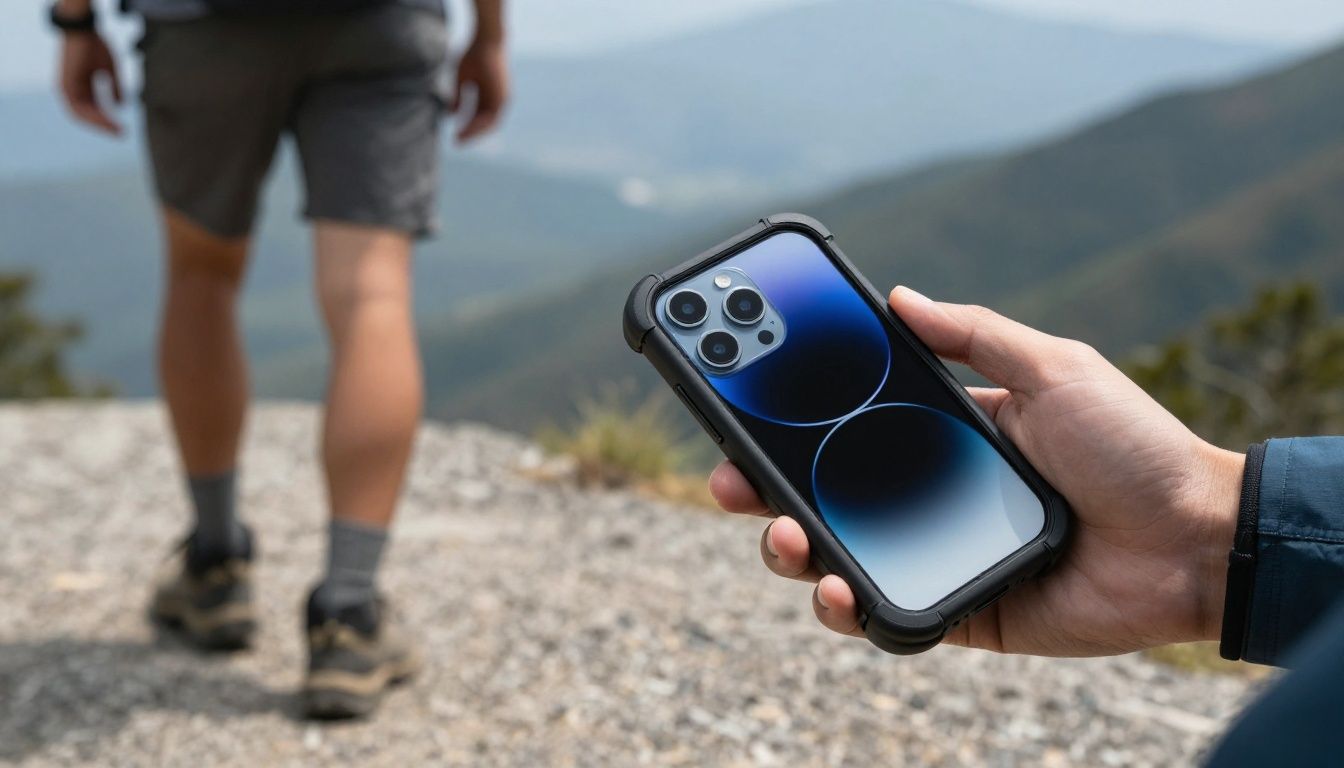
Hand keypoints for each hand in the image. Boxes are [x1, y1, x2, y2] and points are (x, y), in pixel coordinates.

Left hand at [58, 31, 121, 134]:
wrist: (82, 30)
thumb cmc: (95, 45)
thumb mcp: (109, 70)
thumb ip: (114, 87)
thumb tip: (121, 105)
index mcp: (80, 86)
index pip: (93, 109)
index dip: (107, 119)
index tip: (123, 128)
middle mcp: (70, 90)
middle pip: (87, 115)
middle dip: (104, 126)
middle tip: (121, 135)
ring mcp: (66, 89)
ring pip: (82, 115)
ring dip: (100, 124)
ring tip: (117, 131)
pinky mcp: (65, 87)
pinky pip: (79, 108)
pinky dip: (94, 116)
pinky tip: (108, 120)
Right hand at [452, 37, 508, 143]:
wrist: (487, 42)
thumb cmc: (473, 55)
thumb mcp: (462, 79)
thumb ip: (458, 96)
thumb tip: (451, 115)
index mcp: (488, 94)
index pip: (478, 115)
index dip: (466, 125)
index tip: (454, 134)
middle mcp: (497, 99)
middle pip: (484, 123)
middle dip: (470, 133)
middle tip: (456, 143)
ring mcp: (502, 99)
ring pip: (488, 124)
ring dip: (473, 133)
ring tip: (459, 139)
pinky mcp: (503, 98)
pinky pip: (491, 118)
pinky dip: (478, 125)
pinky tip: (465, 129)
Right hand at [710, 286, 1244, 656]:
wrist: (1196, 540)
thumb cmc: (1132, 446)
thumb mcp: (1054, 368)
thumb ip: (975, 334)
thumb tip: (898, 296)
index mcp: (946, 435)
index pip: (849, 425)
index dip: (793, 418)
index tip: (744, 400)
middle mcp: (929, 495)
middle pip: (825, 492)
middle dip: (763, 485)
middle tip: (729, 477)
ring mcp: (936, 553)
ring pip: (837, 554)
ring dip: (789, 547)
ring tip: (779, 536)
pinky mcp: (954, 609)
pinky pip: (882, 612)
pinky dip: (843, 605)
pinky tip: (833, 585)